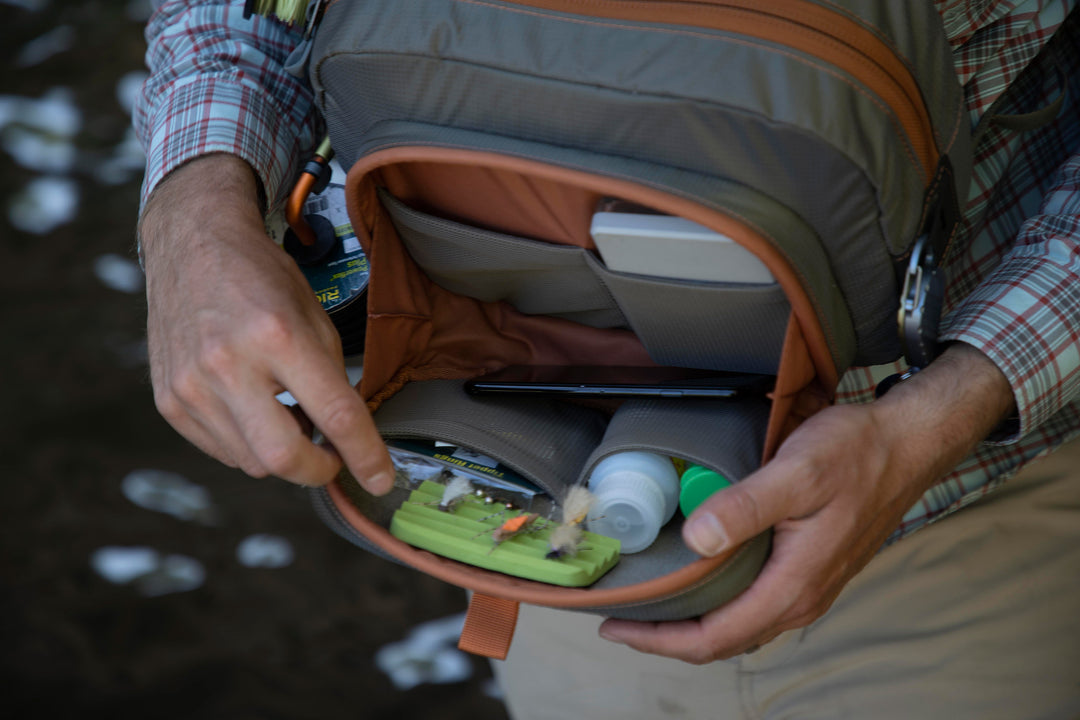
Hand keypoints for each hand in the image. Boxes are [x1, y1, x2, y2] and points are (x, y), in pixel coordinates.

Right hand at [138, 154, 393, 492]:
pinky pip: (222, 450)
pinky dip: (249, 443)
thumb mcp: (314, 317)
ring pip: (252, 462)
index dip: (365, 455)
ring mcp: (191, 387)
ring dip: (282, 452)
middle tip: (334, 458)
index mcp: (278, 336)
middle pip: (283, 457)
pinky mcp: (169, 401)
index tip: (380, 479)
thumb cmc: (262, 278)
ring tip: (287, 412)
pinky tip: (254, 408)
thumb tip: (345, 441)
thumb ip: (333, 380)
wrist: (192, 245)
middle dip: (319, 471)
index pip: (334, 414)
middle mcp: (228, 364)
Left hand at [598, 344, 1014, 662]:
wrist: (908, 444)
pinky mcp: (810, 570)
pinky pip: (755, 604)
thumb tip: (696, 540)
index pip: (714, 637)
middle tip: (619, 617)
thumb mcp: (796, 472)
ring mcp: (808, 587)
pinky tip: (697, 579)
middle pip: (722, 641)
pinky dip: (718, 605)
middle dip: (667, 637)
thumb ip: (745, 507)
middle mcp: (801, 598)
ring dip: (692, 623)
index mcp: (794, 585)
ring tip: (649, 603)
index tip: (614, 626)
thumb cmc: (856, 454)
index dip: (659, 639)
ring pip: (739, 626)